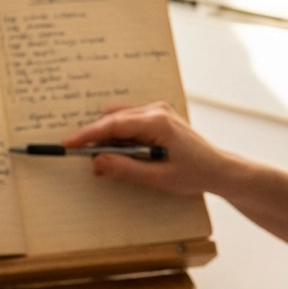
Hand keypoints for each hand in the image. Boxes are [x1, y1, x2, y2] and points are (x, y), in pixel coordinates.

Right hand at [61, 102, 233, 196]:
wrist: (219, 169)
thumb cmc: (194, 173)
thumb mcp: (156, 177)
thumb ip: (124, 168)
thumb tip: (97, 162)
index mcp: (157, 122)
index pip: (113, 124)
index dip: (87, 134)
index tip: (68, 143)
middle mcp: (157, 110)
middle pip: (113, 120)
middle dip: (96, 139)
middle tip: (84, 159)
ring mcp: (158, 111)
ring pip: (119, 120)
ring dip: (108, 138)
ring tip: (103, 161)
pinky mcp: (158, 117)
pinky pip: (129, 122)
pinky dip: (119, 136)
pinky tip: (118, 153)